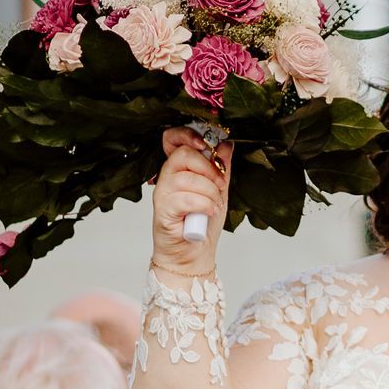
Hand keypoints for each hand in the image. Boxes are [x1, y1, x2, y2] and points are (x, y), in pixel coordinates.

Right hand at [151, 126, 231, 280]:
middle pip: (183, 155)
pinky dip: (203, 205)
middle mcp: (167, 177)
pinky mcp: (162, 210)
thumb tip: (226, 144)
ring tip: (214, 205)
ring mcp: (162, 193)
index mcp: (179, 167)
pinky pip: (184, 198)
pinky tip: (209, 212)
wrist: (194, 254)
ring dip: (209, 192)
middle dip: (209, 169)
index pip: (173, 139)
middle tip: (220, 185)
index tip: (206, 145)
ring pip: (187, 178)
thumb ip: (221, 167)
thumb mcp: (219, 190)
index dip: (187, 135)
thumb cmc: (203, 223)